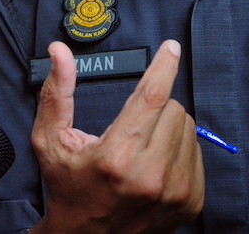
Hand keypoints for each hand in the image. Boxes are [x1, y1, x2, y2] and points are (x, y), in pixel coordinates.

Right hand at [32, 39, 203, 233]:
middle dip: (154, 107)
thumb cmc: (69, 188)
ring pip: (188, 128)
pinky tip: (156, 163)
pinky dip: (179, 149)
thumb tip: (60, 52)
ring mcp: (175, 190)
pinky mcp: (191, 201)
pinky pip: (197, 151)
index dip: (164, 66)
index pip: (152, 97)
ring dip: (167, 127)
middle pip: (173, 108)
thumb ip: (57, 93)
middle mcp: (150, 175)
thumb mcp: (51, 141)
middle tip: (132, 126)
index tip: (171, 48)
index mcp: (116, 157)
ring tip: (142, 147)